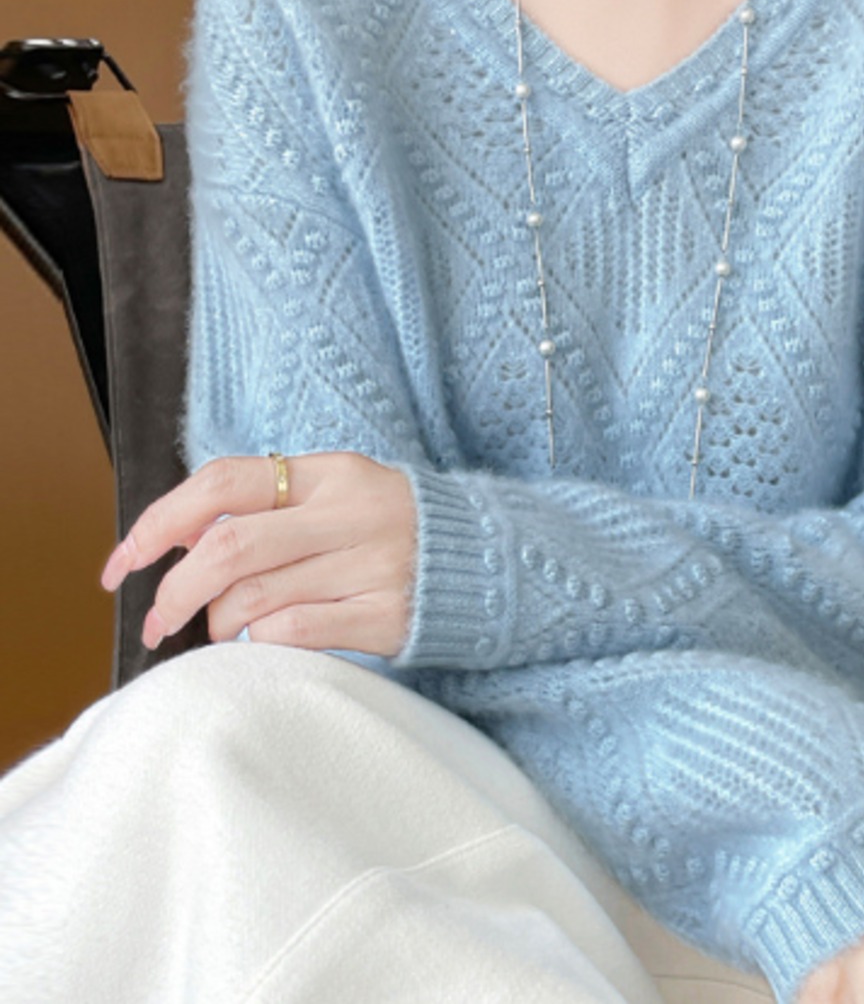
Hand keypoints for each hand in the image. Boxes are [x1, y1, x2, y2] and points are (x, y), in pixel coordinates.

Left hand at [99, 452, 416, 656]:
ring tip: (218, 630)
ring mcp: (371, 566)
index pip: (226, 482)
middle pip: (231, 548)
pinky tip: (264, 640)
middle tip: (157, 617)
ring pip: (254, 599)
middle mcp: (351, 514)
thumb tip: (177, 535)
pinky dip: (260, 642)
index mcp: (333, 473)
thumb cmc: (391, 528)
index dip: (161, 520)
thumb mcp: (339, 493)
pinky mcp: (384, 616)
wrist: (485, 562)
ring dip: (216, 623)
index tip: (125, 559)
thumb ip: (270, 504)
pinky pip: (293, 633)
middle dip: (176, 589)